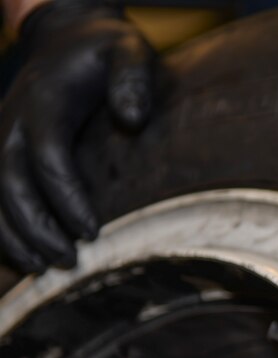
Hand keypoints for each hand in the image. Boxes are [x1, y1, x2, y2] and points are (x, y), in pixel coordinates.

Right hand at [0, 0, 153, 272]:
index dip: (67, 198)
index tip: (92, 231)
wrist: (65, 37)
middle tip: (68, 260)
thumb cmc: (103, 52)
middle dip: (37, 227)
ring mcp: (0, 134)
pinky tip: (20, 254)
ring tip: (39, 267)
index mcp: (45, 101)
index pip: (49, 157)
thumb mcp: (128, 52)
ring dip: (11, 234)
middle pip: (12, 182)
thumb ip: (132, 80)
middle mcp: (13, 120)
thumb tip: (133, 118)